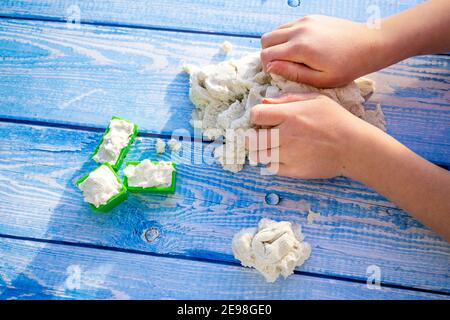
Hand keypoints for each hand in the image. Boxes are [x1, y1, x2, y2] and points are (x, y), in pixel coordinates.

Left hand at [249, 93, 371, 178]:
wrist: (354, 147)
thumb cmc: (337, 120)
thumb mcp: (315, 100)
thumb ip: (288, 99)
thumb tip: (265, 102)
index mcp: (290, 115)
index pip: (256, 115)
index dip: (257, 116)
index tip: (264, 119)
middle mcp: (286, 136)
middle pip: (251, 139)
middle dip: (253, 136)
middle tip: (262, 135)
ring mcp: (288, 155)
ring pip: (258, 156)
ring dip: (261, 150)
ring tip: (271, 147)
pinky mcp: (293, 171)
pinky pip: (271, 168)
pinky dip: (272, 163)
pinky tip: (282, 156)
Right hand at [260, 15, 383, 87]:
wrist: (370, 44)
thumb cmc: (347, 67)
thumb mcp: (320, 79)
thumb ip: (292, 73)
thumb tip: (270, 67)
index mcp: (300, 48)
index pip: (266, 54)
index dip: (267, 67)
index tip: (277, 74)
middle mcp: (299, 30)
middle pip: (266, 40)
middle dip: (268, 54)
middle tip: (280, 65)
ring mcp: (305, 21)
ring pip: (275, 31)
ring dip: (276, 44)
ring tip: (290, 57)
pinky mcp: (311, 17)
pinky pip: (288, 25)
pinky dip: (286, 36)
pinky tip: (299, 48)